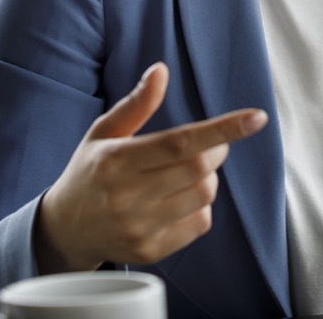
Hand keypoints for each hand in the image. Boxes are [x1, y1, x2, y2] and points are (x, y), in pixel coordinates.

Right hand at [34, 62, 267, 271]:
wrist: (65, 229)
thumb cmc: (90, 171)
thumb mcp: (104, 132)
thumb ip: (136, 104)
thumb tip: (161, 70)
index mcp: (116, 160)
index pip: (179, 142)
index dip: (222, 129)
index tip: (256, 118)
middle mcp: (126, 196)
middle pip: (199, 169)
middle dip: (214, 151)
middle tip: (204, 146)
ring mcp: (138, 228)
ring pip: (204, 195)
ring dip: (207, 178)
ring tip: (185, 174)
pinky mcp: (149, 251)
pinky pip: (200, 223)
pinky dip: (200, 206)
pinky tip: (177, 200)